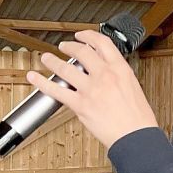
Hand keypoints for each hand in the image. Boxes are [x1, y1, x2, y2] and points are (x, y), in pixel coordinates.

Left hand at [26, 29, 158, 148]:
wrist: (136, 136)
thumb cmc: (138, 118)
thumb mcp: (134, 87)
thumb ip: (118, 77)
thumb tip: (107, 72)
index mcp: (121, 69)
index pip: (102, 43)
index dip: (88, 36)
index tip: (82, 36)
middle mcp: (105, 75)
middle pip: (81, 52)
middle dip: (69, 46)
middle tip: (64, 47)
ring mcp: (91, 89)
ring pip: (65, 68)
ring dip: (52, 61)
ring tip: (46, 58)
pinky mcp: (80, 105)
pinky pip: (56, 90)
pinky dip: (41, 82)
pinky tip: (34, 77)